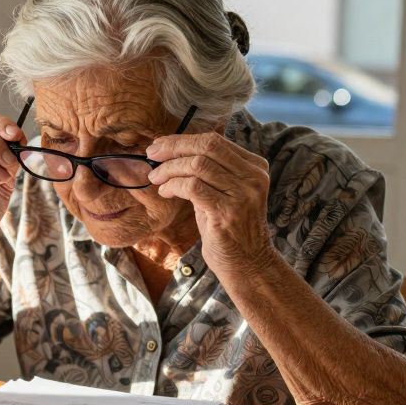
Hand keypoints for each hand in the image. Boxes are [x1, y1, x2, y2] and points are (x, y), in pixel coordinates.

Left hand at [146, 132, 275, 275]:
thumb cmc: (228, 228)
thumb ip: (207, 172)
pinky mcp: (228, 211)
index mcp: (254, 167)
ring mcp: (243, 194)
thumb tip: (170, 151)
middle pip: (207, 147)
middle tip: (151, 154)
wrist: (247, 264)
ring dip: (169, 169)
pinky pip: (193, 187)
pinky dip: (173, 185)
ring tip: (155, 178)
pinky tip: (165, 192)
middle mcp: (253, 177)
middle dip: (173, 147)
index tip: (159, 146)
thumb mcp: (223, 193)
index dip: (182, 140)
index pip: (214, 141)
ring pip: (197, 165)